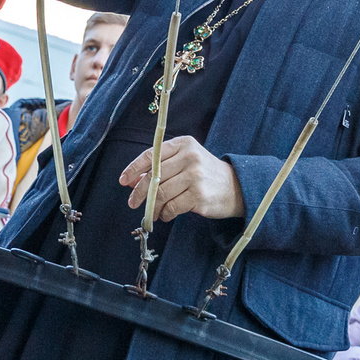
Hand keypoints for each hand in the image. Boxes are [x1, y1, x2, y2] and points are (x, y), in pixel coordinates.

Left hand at [120, 135, 242, 221]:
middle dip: (139, 192)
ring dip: (152, 206)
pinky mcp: (199, 195)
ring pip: (161, 193)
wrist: (236, 187)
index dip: (134, 169)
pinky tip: (165, 215)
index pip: (151, 155)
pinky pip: (172, 206)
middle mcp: (189, 157)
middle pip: (154, 176)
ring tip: (152, 212)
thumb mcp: (185, 162)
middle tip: (132, 202)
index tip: (123, 180)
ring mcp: (195, 176)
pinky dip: (165, 213)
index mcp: (183, 144)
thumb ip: (160, 168)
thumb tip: (132, 181)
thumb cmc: (205, 174)